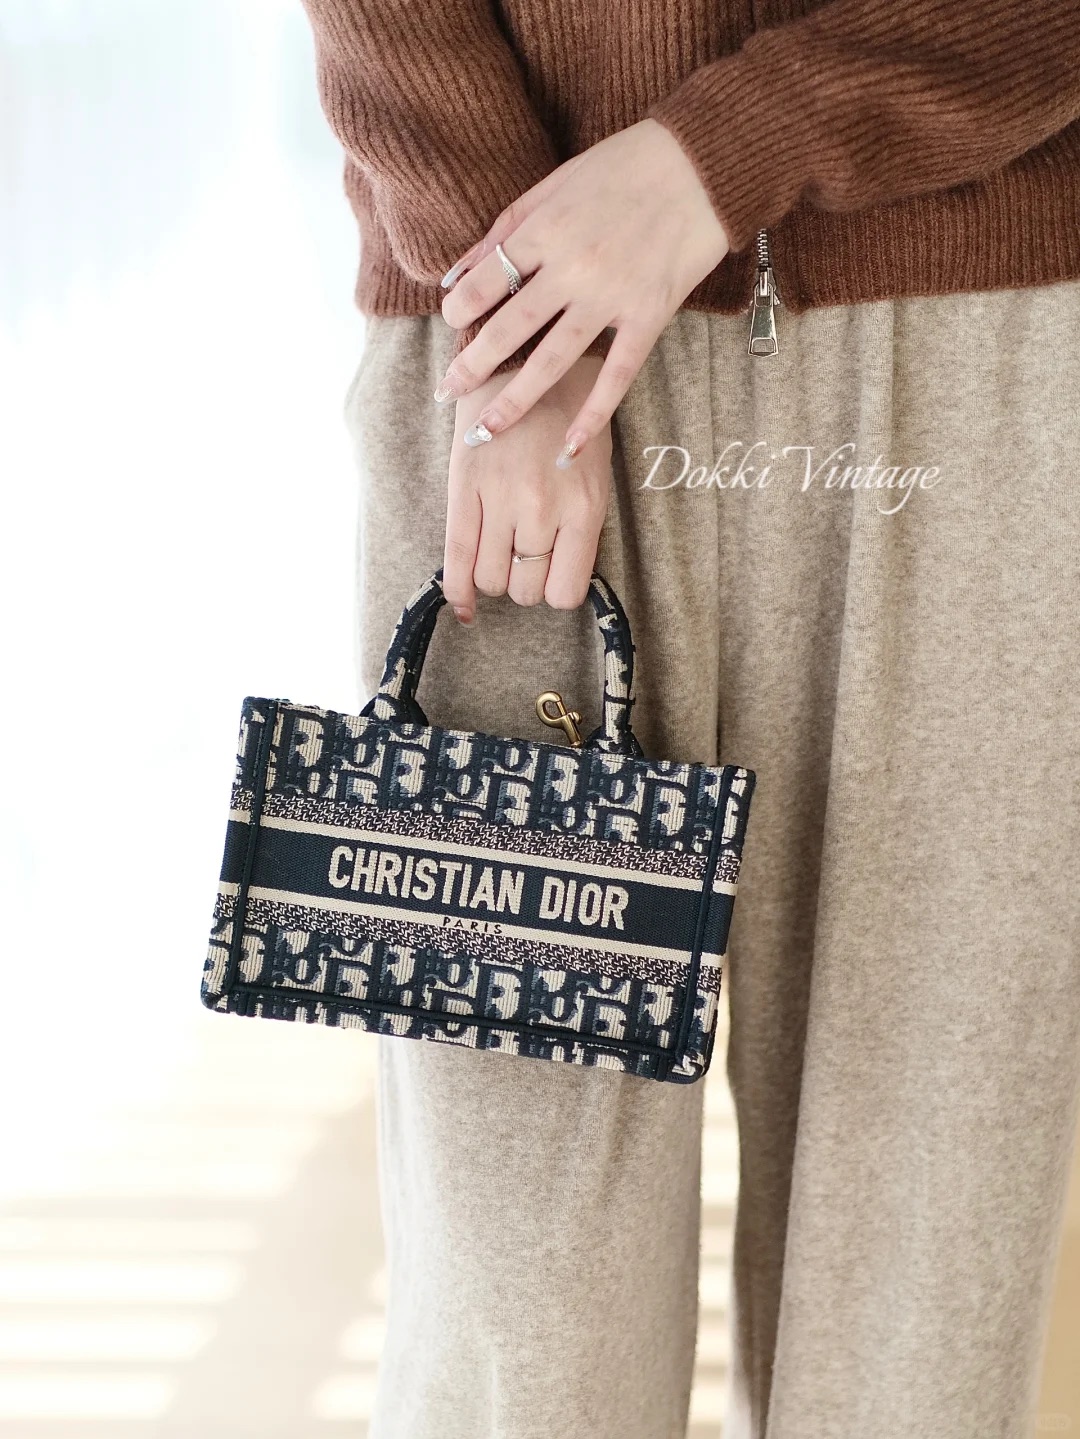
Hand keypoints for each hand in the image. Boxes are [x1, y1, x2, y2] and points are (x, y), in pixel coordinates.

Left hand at [436, 118, 729, 465]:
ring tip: (485, 432)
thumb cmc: (625, 166)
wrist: (702, 166)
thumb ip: (505, 228)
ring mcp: (612, 298)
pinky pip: (616, 375)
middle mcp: (573, 269)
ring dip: (515, 401)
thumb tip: (455, 273)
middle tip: (446, 393)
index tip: (451, 325)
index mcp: (545, 231)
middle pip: (510, 329)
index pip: (486, 282)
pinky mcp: (648, 317)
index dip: (460, 308)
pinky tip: (569, 447)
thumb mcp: (554, 182)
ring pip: (553, 360)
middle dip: (472, 365)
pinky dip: (592, 413)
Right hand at [443, 356, 610, 624]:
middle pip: (525, 589)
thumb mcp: (594, 468)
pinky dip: (458, 591)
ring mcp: (500, 500)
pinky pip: (457, 556)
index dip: (555, 590)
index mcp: (583, 507)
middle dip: (524, 581)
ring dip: (495, 577)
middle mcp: (542, 509)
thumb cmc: (568, 416)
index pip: (564, 592)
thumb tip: (557, 577)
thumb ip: (579, 523)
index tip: (551, 574)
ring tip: (498, 552)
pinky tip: (463, 608)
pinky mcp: (464, 487)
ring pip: (491, 579)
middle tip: (524, 555)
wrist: (526, 356)